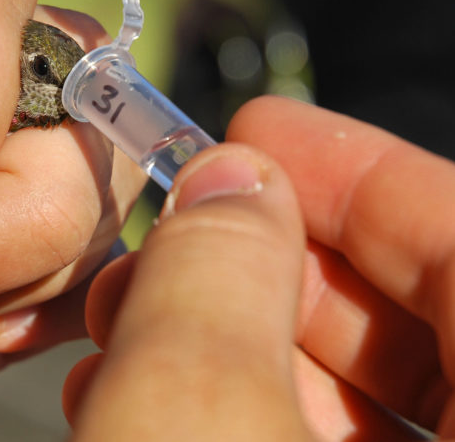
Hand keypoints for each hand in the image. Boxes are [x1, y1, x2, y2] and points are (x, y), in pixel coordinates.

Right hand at [65, 96, 452, 440]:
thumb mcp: (198, 426)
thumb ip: (215, 281)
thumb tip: (228, 181)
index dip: (361, 173)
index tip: (258, 133)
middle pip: (422, 328)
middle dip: (273, 267)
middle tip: (174, 238)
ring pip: (367, 410)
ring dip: (236, 349)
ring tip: (124, 329)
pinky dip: (240, 423)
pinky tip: (147, 402)